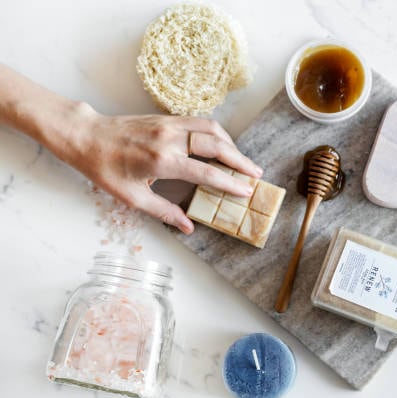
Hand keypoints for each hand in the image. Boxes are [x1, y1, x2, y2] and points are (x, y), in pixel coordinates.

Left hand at [67, 105, 261, 233]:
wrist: (87, 137)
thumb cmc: (105, 169)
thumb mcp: (133, 198)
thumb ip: (165, 211)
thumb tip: (188, 227)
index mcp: (162, 161)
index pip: (206, 173)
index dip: (229, 183)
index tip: (246, 190)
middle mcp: (170, 139)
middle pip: (216, 146)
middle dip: (240, 160)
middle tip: (256, 173)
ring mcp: (169, 125)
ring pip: (211, 129)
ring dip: (231, 143)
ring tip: (242, 159)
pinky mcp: (167, 118)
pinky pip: (199, 122)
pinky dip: (216, 133)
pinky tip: (221, 144)